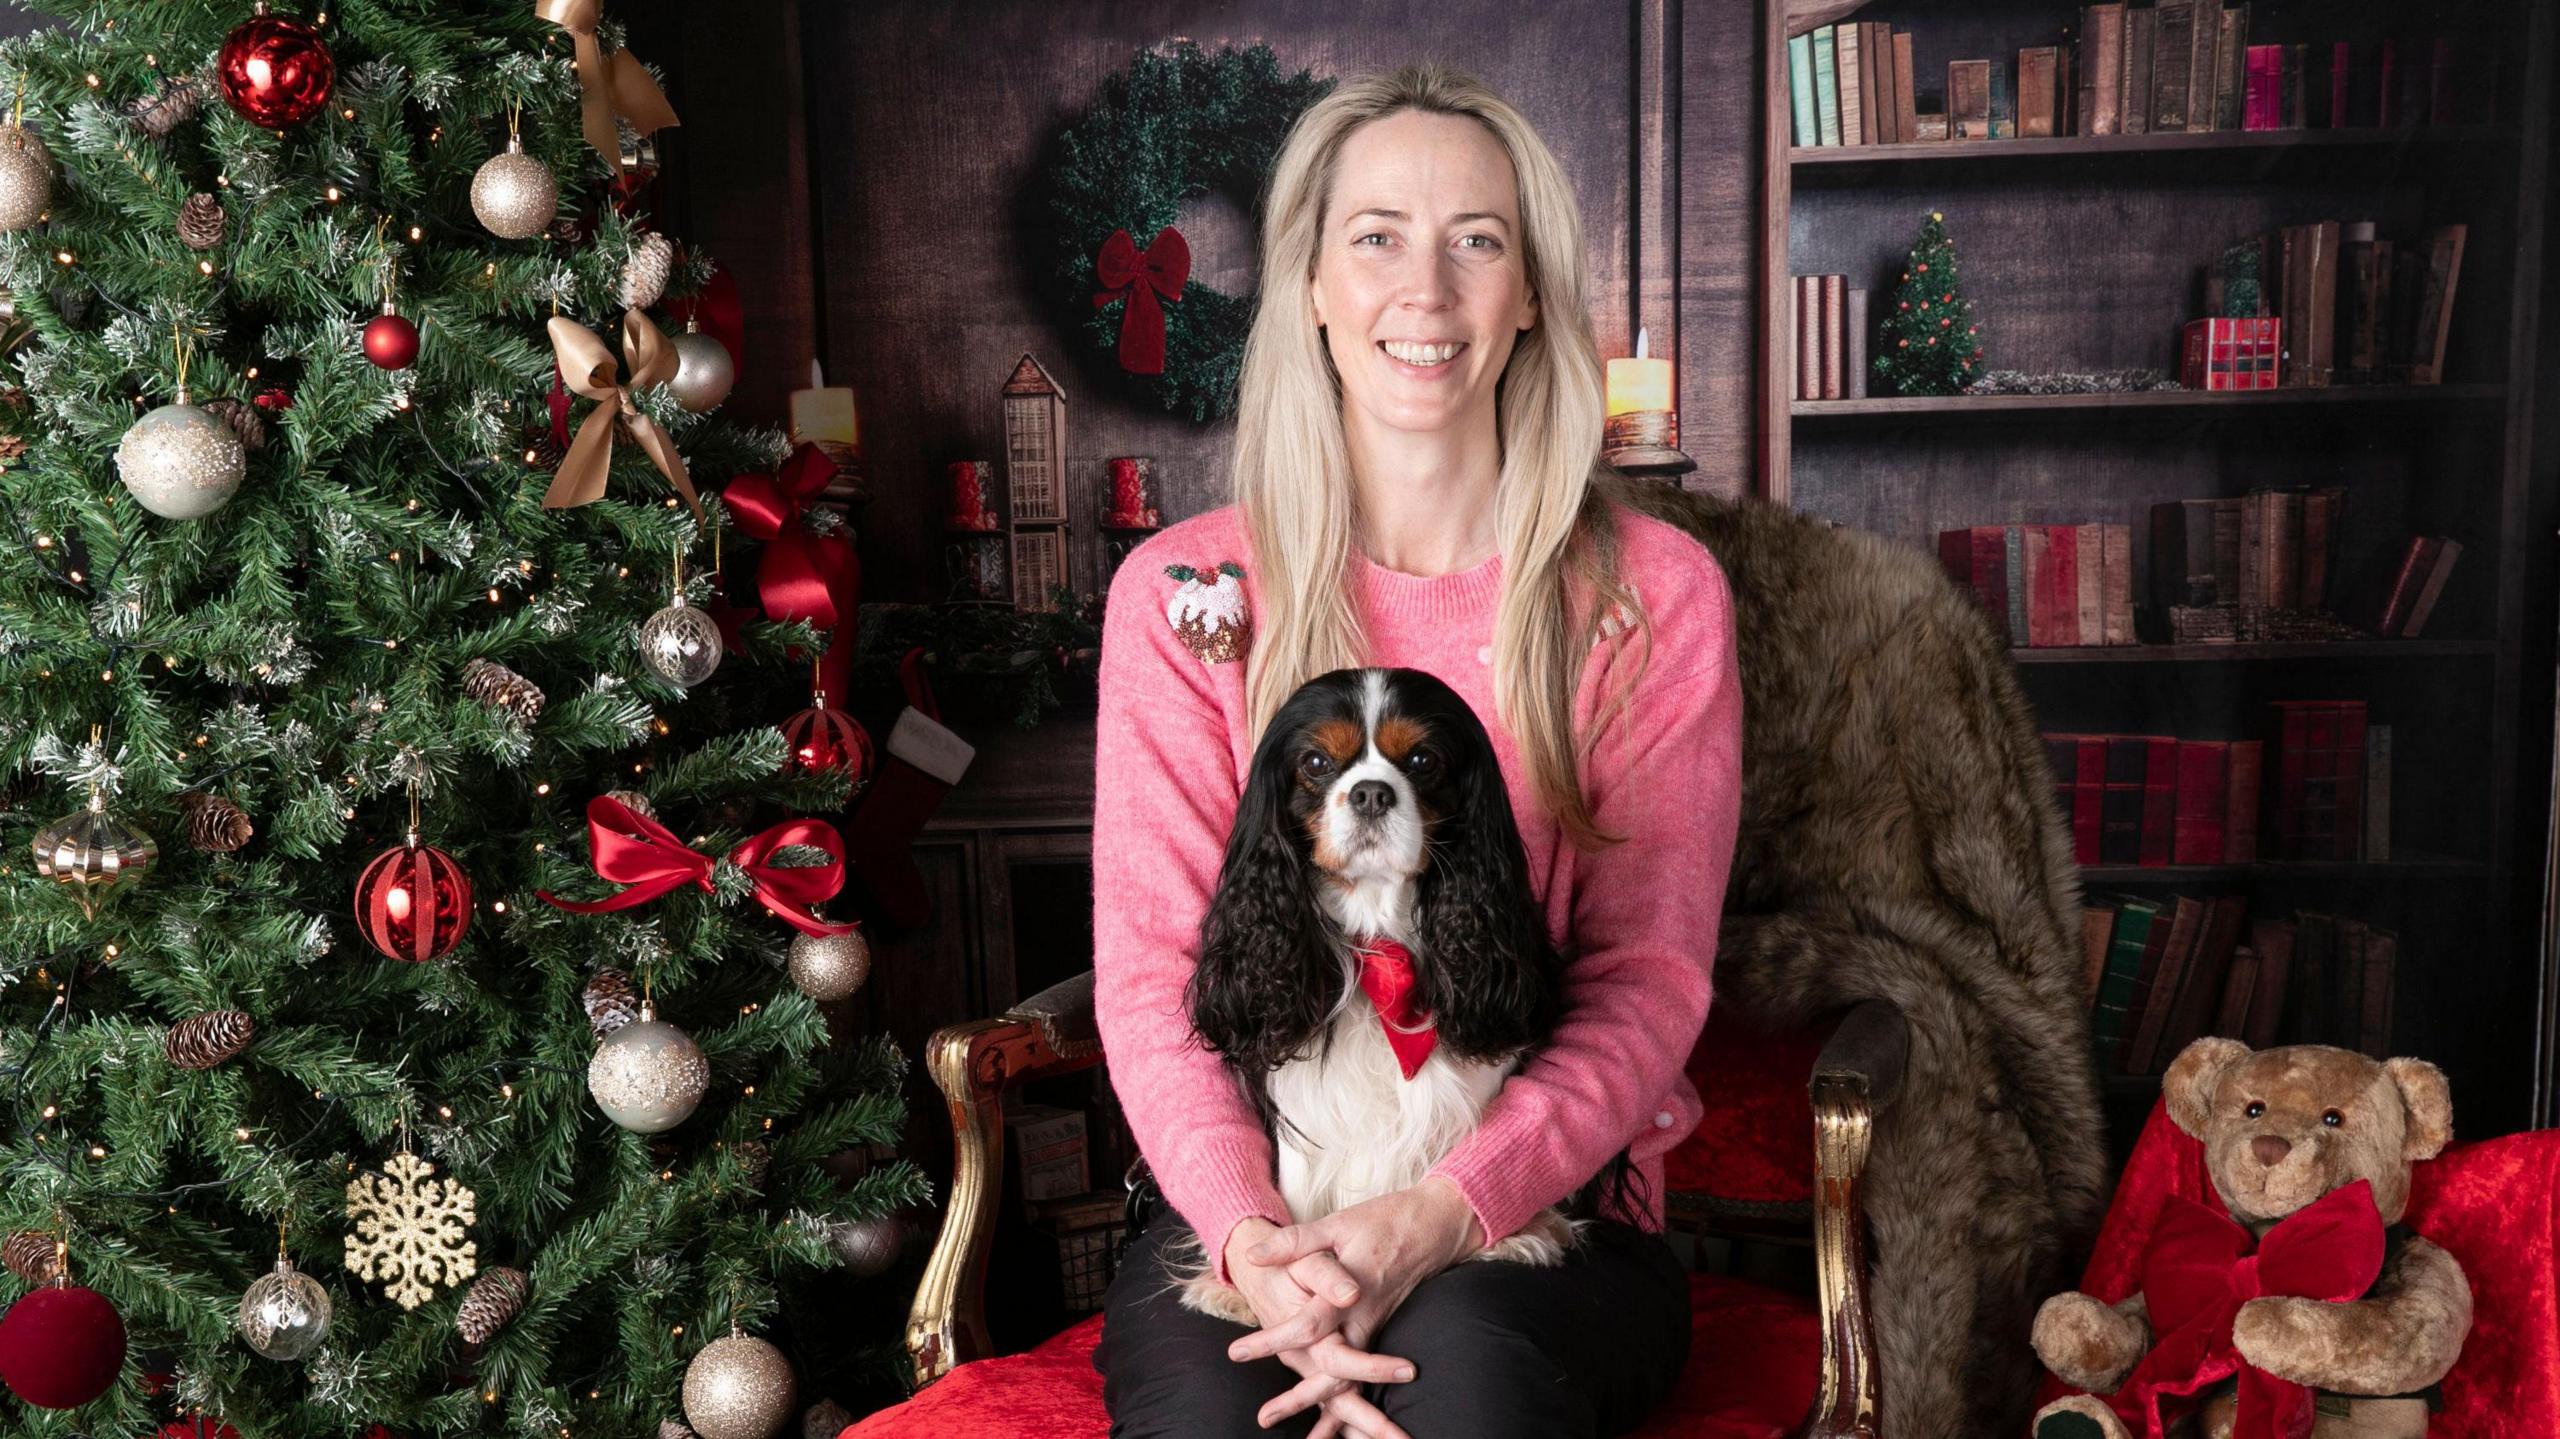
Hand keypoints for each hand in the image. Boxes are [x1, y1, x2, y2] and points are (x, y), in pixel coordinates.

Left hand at [1228, 1178, 1486, 1429]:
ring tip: (1302, 1435)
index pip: (1308, 1326)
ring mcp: (1376, 1327)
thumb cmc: (1384, 1221)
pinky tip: (1332, 1422)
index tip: (1237, 1353)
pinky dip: (1348, 1399)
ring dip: (1325, 1407)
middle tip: (1264, 1418)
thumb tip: (1253, 1257)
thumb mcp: (1337, 1223)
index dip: (1272, 1340)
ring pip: (1353, 1379)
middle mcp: (1364, 1317)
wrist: (1436, 1227)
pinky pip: (1364, 1373)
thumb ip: (1296, 1242)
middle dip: (1301, 1397)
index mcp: (1350, 1292)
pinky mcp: (1380, 1330)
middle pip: (1334, 1370)